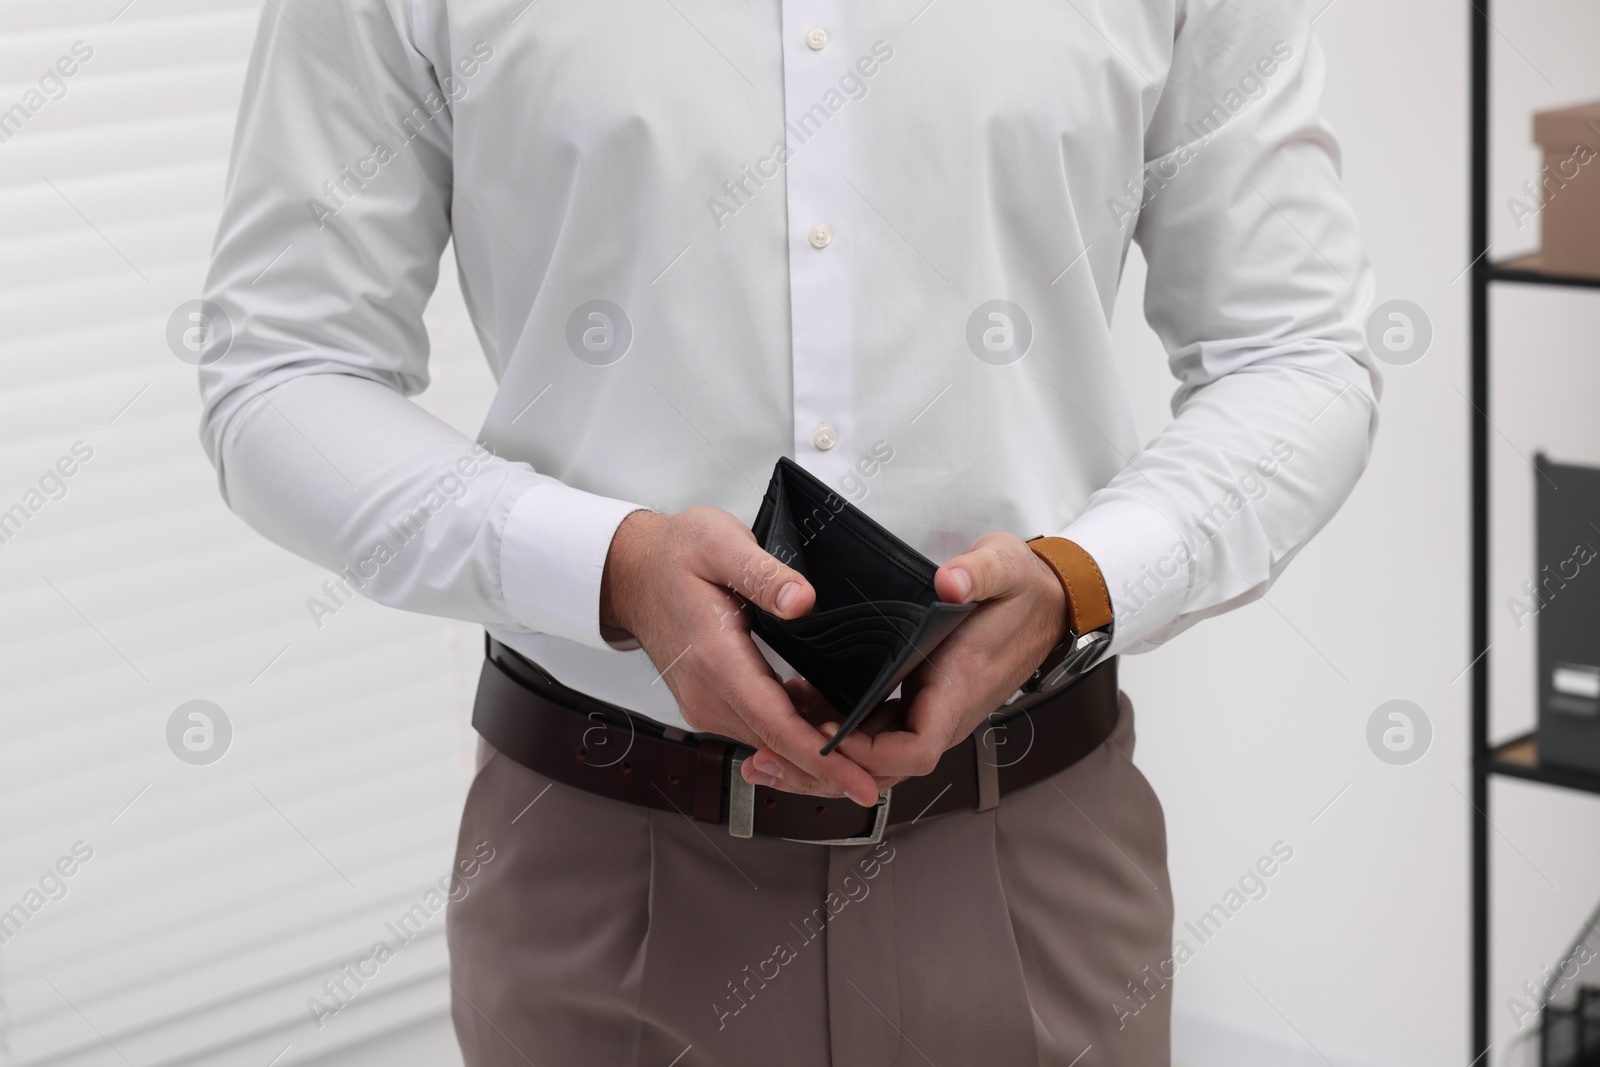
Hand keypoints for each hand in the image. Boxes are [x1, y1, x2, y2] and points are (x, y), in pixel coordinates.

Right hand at [600, 507, 879, 806]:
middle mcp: (708, 694)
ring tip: (866, 756)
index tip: (862, 782)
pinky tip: (827, 724)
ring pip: (770, 744)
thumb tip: (801, 601)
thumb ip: (761, 573)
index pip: (776, 723)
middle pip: (778, 747)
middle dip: (831, 768)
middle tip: (882, 778)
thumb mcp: (718, 544)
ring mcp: (707, 704)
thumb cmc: (674, 555)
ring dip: (815, 755)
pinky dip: (794, 736)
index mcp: (716, 659)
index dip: (823, 757)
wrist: (632, 573)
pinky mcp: (710, 704)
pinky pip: (760, 729)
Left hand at [749, 531, 1069, 788]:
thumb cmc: (1023, 588)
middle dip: (822, 772)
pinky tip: (794, 710)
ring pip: (870, 759)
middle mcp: (941, 713)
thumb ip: (978, 573)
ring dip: (819, 760)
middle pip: (878, 771)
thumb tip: (950, 582)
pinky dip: (832, 732)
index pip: (913, 751)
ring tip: (762, 752)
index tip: (828, 735)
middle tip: (766, 761)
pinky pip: (871, 734)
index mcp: (959, 689)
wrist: (1047, 601)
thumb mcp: (1004, 566)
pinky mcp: (916, 701)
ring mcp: (928, 711)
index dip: (868, 754)